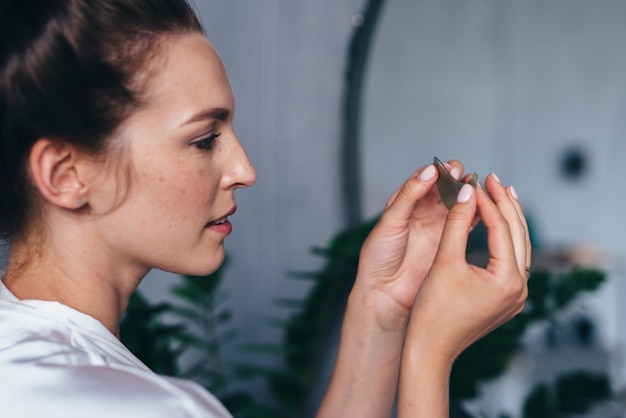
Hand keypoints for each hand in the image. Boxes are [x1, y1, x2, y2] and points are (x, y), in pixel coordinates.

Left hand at [352, 160, 468, 328]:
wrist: (386, 292)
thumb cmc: (379, 257)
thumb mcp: (390, 222)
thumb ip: (409, 196)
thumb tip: (429, 172)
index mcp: (405, 202)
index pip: (425, 178)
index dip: (438, 171)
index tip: (448, 169)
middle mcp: (423, 211)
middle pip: (445, 187)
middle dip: (456, 178)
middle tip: (464, 176)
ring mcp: (438, 225)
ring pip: (458, 202)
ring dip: (468, 193)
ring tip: (476, 187)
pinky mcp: (450, 240)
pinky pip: (467, 221)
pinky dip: (476, 212)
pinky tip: (483, 206)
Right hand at [406, 173, 529, 361]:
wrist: (430, 349)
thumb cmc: (433, 311)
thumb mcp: (444, 261)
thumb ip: (457, 223)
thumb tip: (468, 192)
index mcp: (508, 280)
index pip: (502, 229)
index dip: (488, 202)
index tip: (475, 180)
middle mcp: (520, 289)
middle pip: (519, 235)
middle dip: (506, 204)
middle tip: (493, 179)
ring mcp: (516, 296)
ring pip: (519, 246)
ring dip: (509, 219)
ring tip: (501, 193)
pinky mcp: (506, 298)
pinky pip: (512, 260)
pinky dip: (506, 238)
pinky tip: (498, 225)